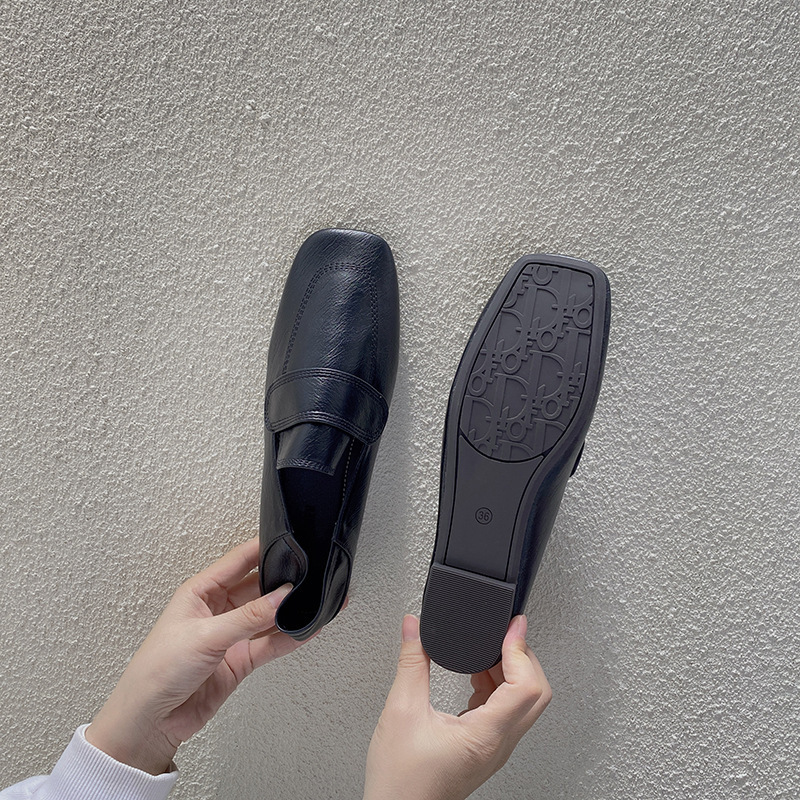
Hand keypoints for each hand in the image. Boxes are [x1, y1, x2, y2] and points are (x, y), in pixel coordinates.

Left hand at [86, 537, 309, 773]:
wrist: (150, 722)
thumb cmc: (157, 671)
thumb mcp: (205, 636)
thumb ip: (248, 617)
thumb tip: (283, 595)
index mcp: (201, 591)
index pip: (239, 560)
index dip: (264, 548)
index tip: (292, 542)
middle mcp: (218, 609)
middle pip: (258, 586)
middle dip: (283, 580)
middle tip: (312, 574)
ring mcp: (231, 635)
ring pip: (268, 615)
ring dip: (290, 610)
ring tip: (317, 601)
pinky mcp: (240, 660)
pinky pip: (270, 643)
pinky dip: (290, 637)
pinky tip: (308, 630)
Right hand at [363, 614, 550, 799]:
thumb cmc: (400, 781)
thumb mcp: (401, 710)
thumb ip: (411, 663)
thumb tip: (414, 628)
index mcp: (484, 736)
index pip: (525, 687)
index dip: (521, 650)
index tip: (512, 627)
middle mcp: (497, 745)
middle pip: (535, 694)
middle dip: (523, 657)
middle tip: (506, 633)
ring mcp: (493, 749)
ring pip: (524, 704)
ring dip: (512, 672)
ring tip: (489, 648)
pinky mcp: (484, 749)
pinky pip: (507, 713)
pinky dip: (499, 687)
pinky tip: (477, 674)